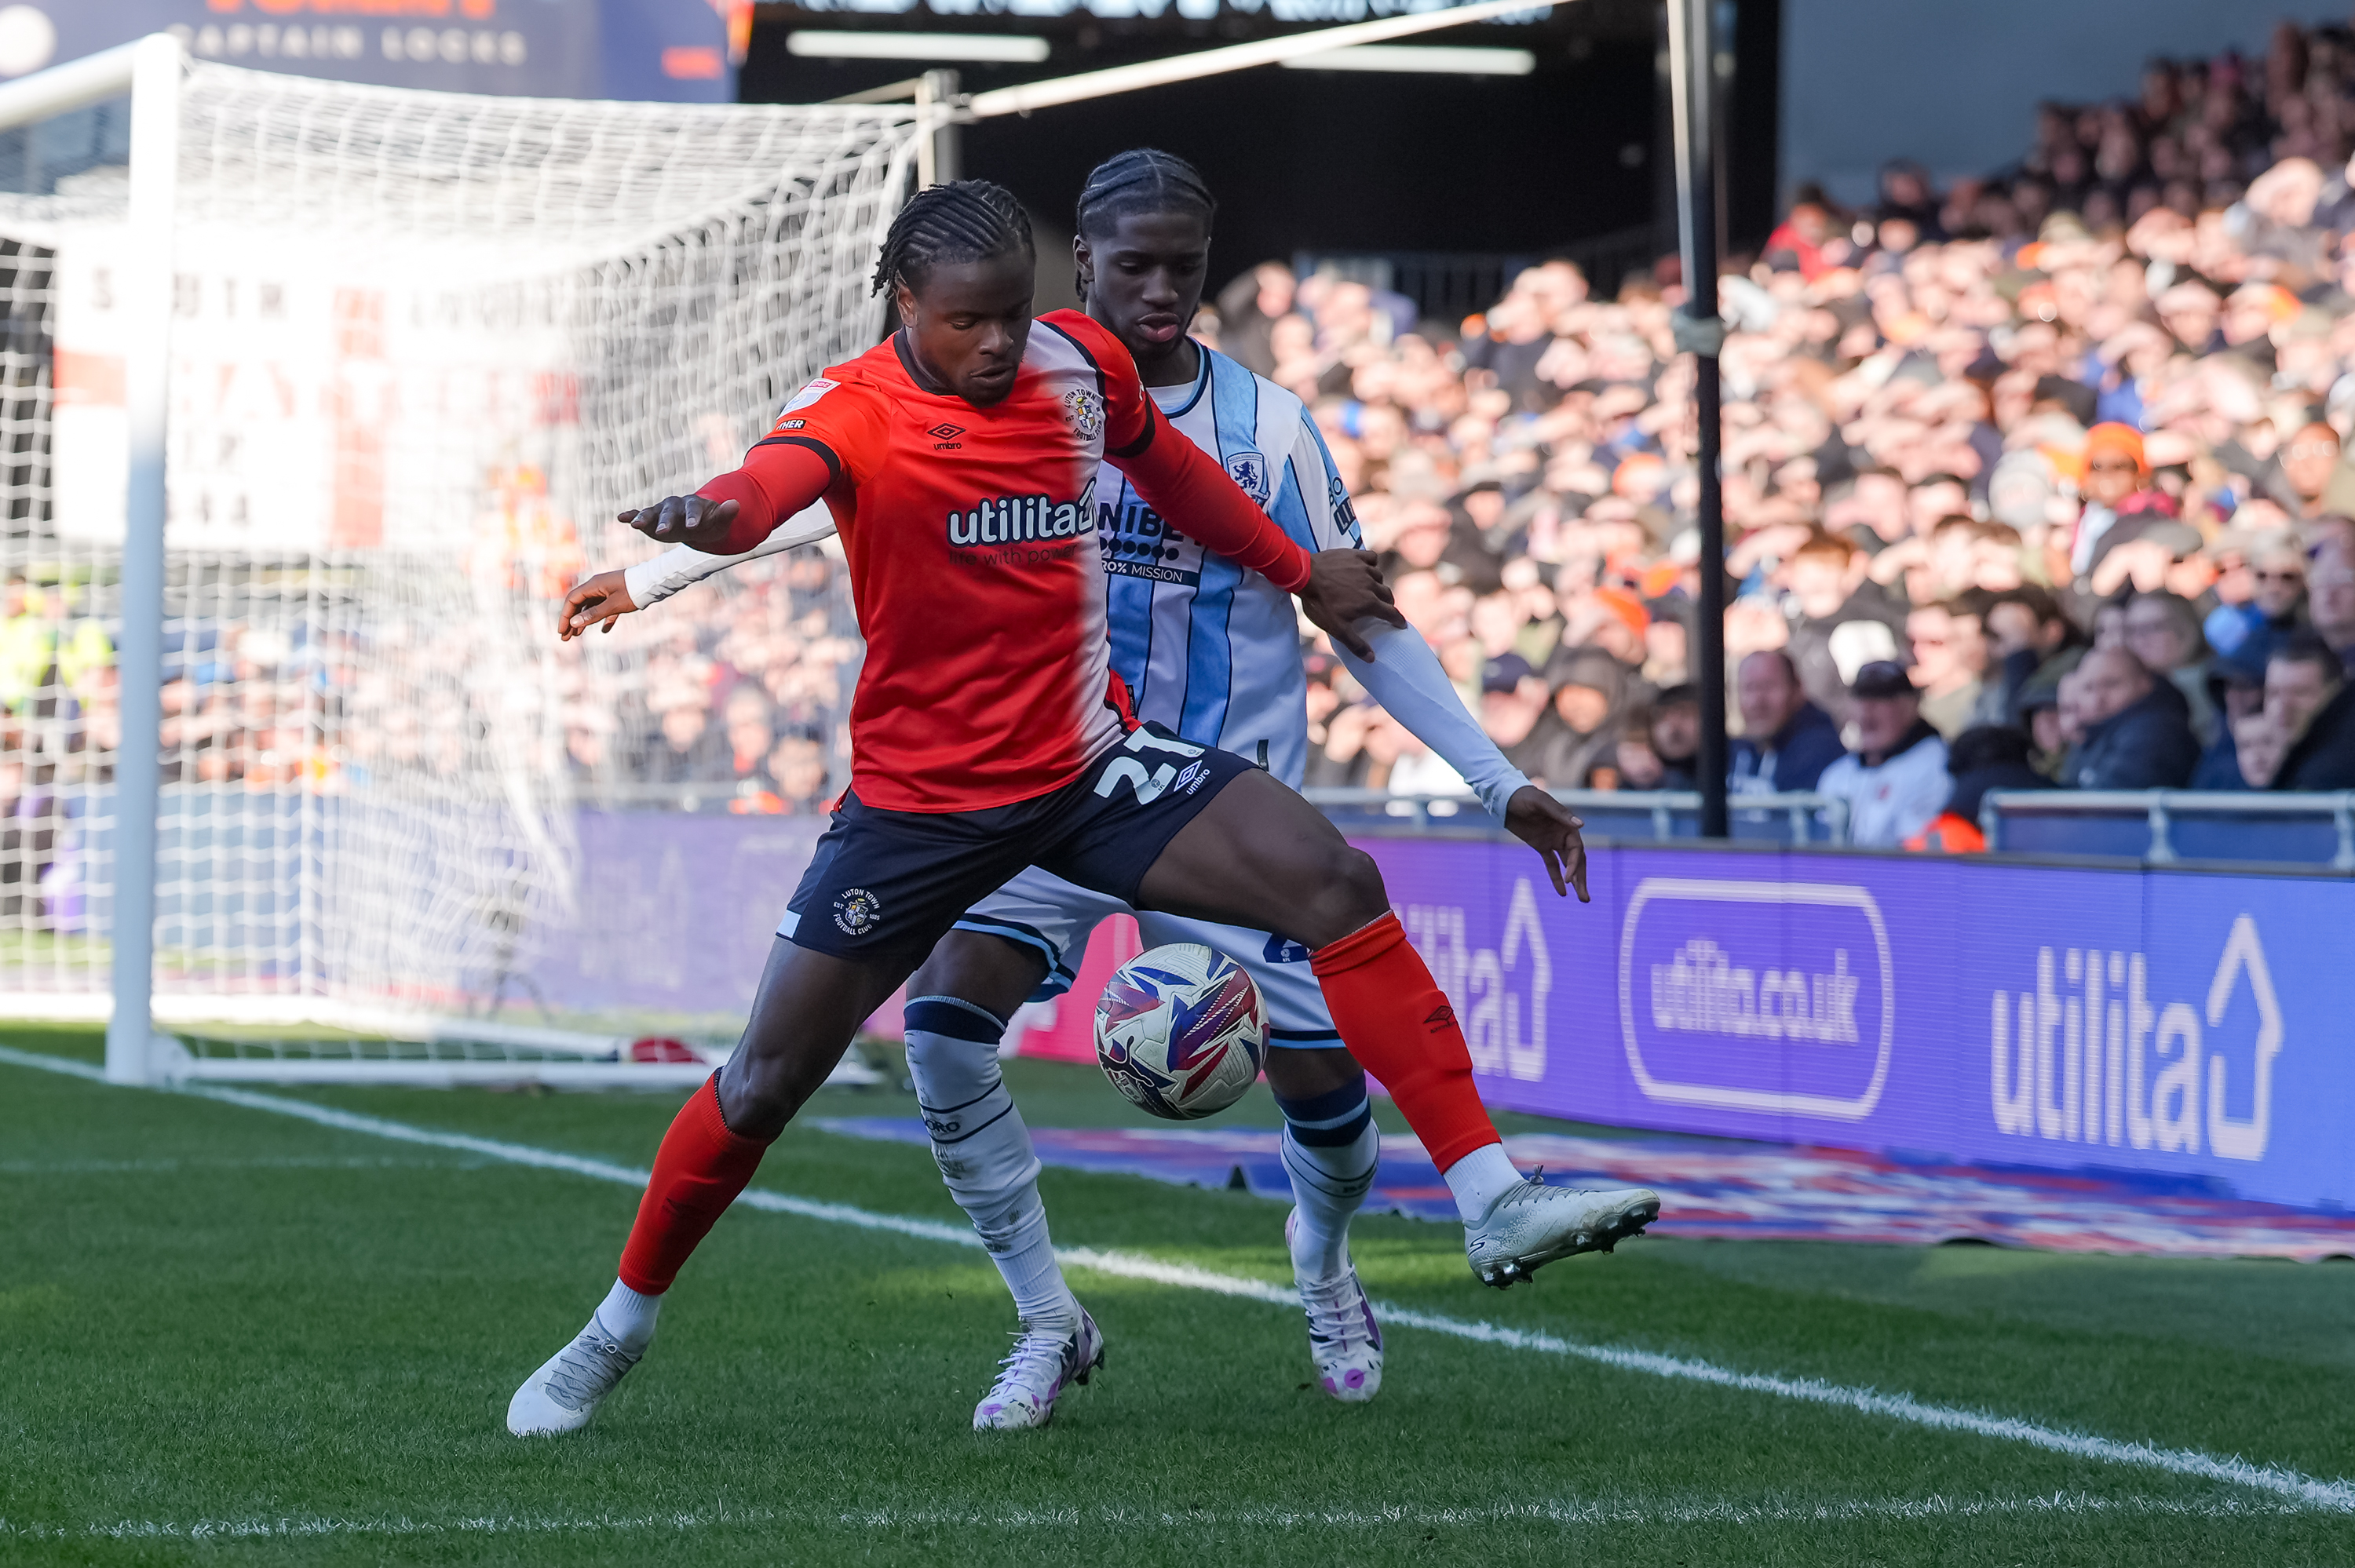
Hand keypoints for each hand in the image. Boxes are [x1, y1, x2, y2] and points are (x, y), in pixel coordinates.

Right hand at [558, 569, 637, 641]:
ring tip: (577, 635)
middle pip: (579, 604)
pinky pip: (606, 608)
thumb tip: (574, 623)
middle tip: (565, 638)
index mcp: (593, 585)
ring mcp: (607, 590)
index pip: (572, 600)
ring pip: (591, 607)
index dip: (565, 616)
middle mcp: (597, 586)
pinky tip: (604, 630)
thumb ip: (593, 614)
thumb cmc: (633, 591)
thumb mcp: (613, 605)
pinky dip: (603, 619)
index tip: (562, 631)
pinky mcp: (617, 596)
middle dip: (571, 621)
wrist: (654, 581)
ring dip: (584, 621)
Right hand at [620, 495, 737, 550]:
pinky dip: (631, 515)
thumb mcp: (719, 521)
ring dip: (644, 517)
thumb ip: (726, 513)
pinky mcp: (651, 518)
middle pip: (670, 511)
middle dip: (667, 520)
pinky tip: (621, 517)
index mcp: (694, 505)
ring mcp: (662, 510)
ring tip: (635, 525)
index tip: (694, 527)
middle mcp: (676, 505)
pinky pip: (640, 514)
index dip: (694, 517)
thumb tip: (736, 504)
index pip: (694, 509)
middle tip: (664, 531)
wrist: (698, 524)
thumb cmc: (710, 522)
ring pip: (652, 512)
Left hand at [1296, 549, 1404, 661]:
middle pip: (1387, 594)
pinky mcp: (1354, 555)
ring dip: (1378, 584)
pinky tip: (1366, 568)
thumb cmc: (1320, 604)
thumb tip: (1372, 658)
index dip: (1398, 620)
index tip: (1401, 624)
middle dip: (1388, 603)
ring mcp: (1363, 568)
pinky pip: (1371, 558)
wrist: (1305, 575)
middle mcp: (1371, 584)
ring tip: (1370, 589)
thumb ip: (1355, 644)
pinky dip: (1372, 563)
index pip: (1391, 613)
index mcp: (1369, 603)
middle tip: (1383, 607)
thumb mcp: (1336, 628)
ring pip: (1379, 577)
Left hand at [1504, 784, 1588, 902]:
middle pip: (1577, 861)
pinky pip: (1551, 865)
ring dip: (1574, 881)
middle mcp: (1564, 835)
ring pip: (1567, 865)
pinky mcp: (1541, 846)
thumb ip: (1560, 814)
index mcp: (1568, 826)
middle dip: (1581, 880)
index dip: (1573, 866)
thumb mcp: (1541, 803)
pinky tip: (1562, 894)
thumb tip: (1582, 825)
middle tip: (1585, 898)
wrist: (1507, 798)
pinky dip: (1556, 879)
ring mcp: (1553, 842)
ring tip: (1582, 899)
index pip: (1576, 850)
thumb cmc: (1526, 796)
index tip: (1568, 879)